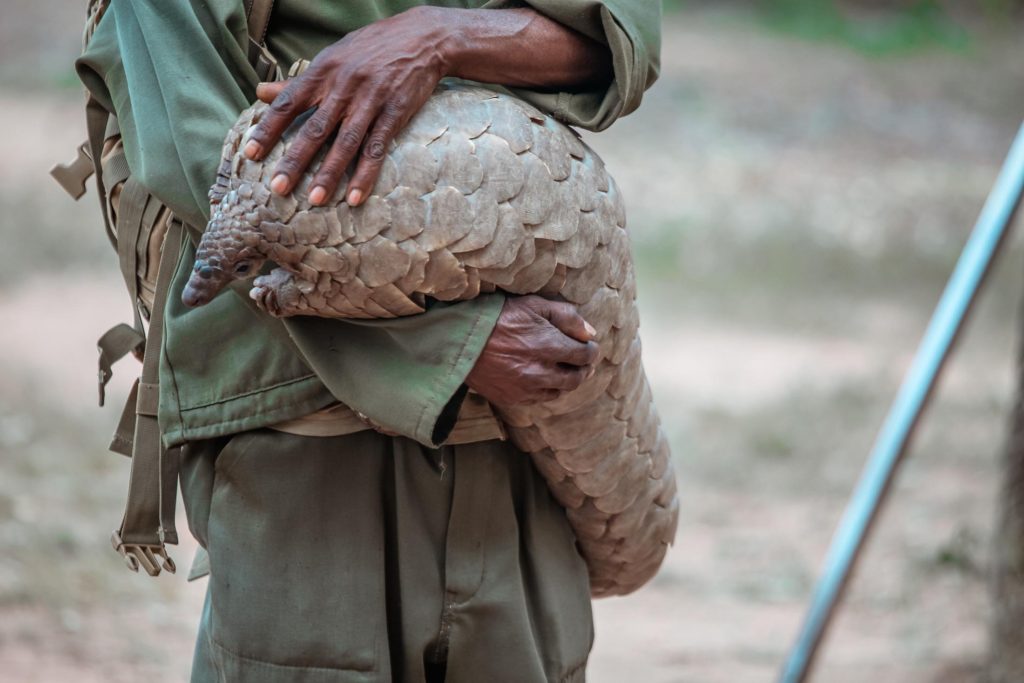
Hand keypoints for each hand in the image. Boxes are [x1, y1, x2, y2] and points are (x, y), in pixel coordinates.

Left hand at [244, 7, 452, 206]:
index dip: (268, 129)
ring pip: (346, 143)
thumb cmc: (371, 48)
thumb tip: (260, 93)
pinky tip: (356, 197)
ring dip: (330, 173)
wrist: (422, 37)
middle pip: (314, 129)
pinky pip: (377, 148)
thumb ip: (298, 82)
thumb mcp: (332, 57)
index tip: (250, 154)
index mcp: (323, 71)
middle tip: (278, 188)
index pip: (288, 103)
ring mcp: (371, 101)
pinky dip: (366, 174)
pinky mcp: (395, 113)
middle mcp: (344, 87)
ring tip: (315, 199)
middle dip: (295, 160)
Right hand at [467, 296, 599, 406]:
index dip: (591, 350)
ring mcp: (526, 388)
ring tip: (565, 371)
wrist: (460, 339)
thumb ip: (566, 317)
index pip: (584, 355)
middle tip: (583, 362)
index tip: (589, 346)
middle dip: (583, 369)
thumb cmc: (498, 316)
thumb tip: (590, 333)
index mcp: (549, 346)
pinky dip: (546, 390)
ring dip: (566, 381)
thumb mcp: (534, 305)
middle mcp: (541, 372)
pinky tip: (543, 380)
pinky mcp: (512, 398)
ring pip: (559, 391)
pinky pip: (538, 399)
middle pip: (576, 378)